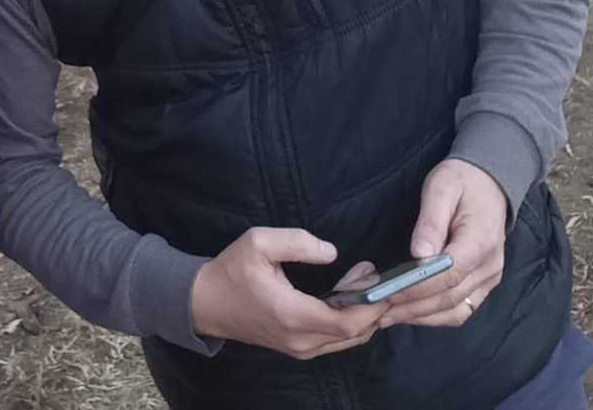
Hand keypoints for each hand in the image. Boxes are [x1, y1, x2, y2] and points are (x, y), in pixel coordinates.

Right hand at [190, 228, 388, 357]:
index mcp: (293, 315)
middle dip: (376, 307)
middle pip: (356, 333)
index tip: (386, 282)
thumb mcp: (257, 243)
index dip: (374, 305)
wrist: (206, 303)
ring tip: (370, 284)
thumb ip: (297, 243)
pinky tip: (354, 299)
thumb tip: (332, 252)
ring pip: (350, 341)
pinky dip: (353, 323)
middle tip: (382, 277)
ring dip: (367, 316)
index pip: (349, 321)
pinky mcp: (298, 348)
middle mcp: (301, 339)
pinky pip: (337, 341)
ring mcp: (300, 348)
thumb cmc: (231, 271)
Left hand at [380, 159, 509, 329]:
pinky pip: (462, 308)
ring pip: (456, 310)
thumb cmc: (461, 181)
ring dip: (421, 316)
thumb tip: (419, 254)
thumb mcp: (441, 189)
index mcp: (481, 242)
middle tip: (377, 309)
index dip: (416, 287)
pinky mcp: (484, 284)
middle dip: (412, 306)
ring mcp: (489, 278)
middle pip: (450, 297)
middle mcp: (490, 267)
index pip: (449, 275)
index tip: (386, 292)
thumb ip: (431, 223)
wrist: (489, 183)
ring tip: (387, 316)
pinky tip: (410, 313)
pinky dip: (436, 316)